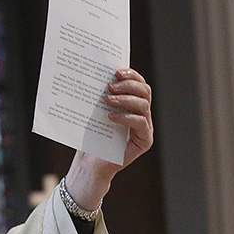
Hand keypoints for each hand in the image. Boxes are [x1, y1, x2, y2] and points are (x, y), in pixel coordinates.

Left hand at [64, 68, 153, 209]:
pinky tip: (110, 117)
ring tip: (107, 99)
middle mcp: (142, 113)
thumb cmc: (90, 135)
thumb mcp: (93, 112)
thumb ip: (97, 95)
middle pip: (145, 91)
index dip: (131, 75)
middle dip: (129, 85)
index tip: (116, 71)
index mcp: (132, 103)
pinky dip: (126, 117)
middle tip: (110, 86)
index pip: (138, 83)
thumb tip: (88, 73)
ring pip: (144, 105)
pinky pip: (141, 123)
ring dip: (125, 99)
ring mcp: (145, 127)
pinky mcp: (145, 140)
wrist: (89, 162)